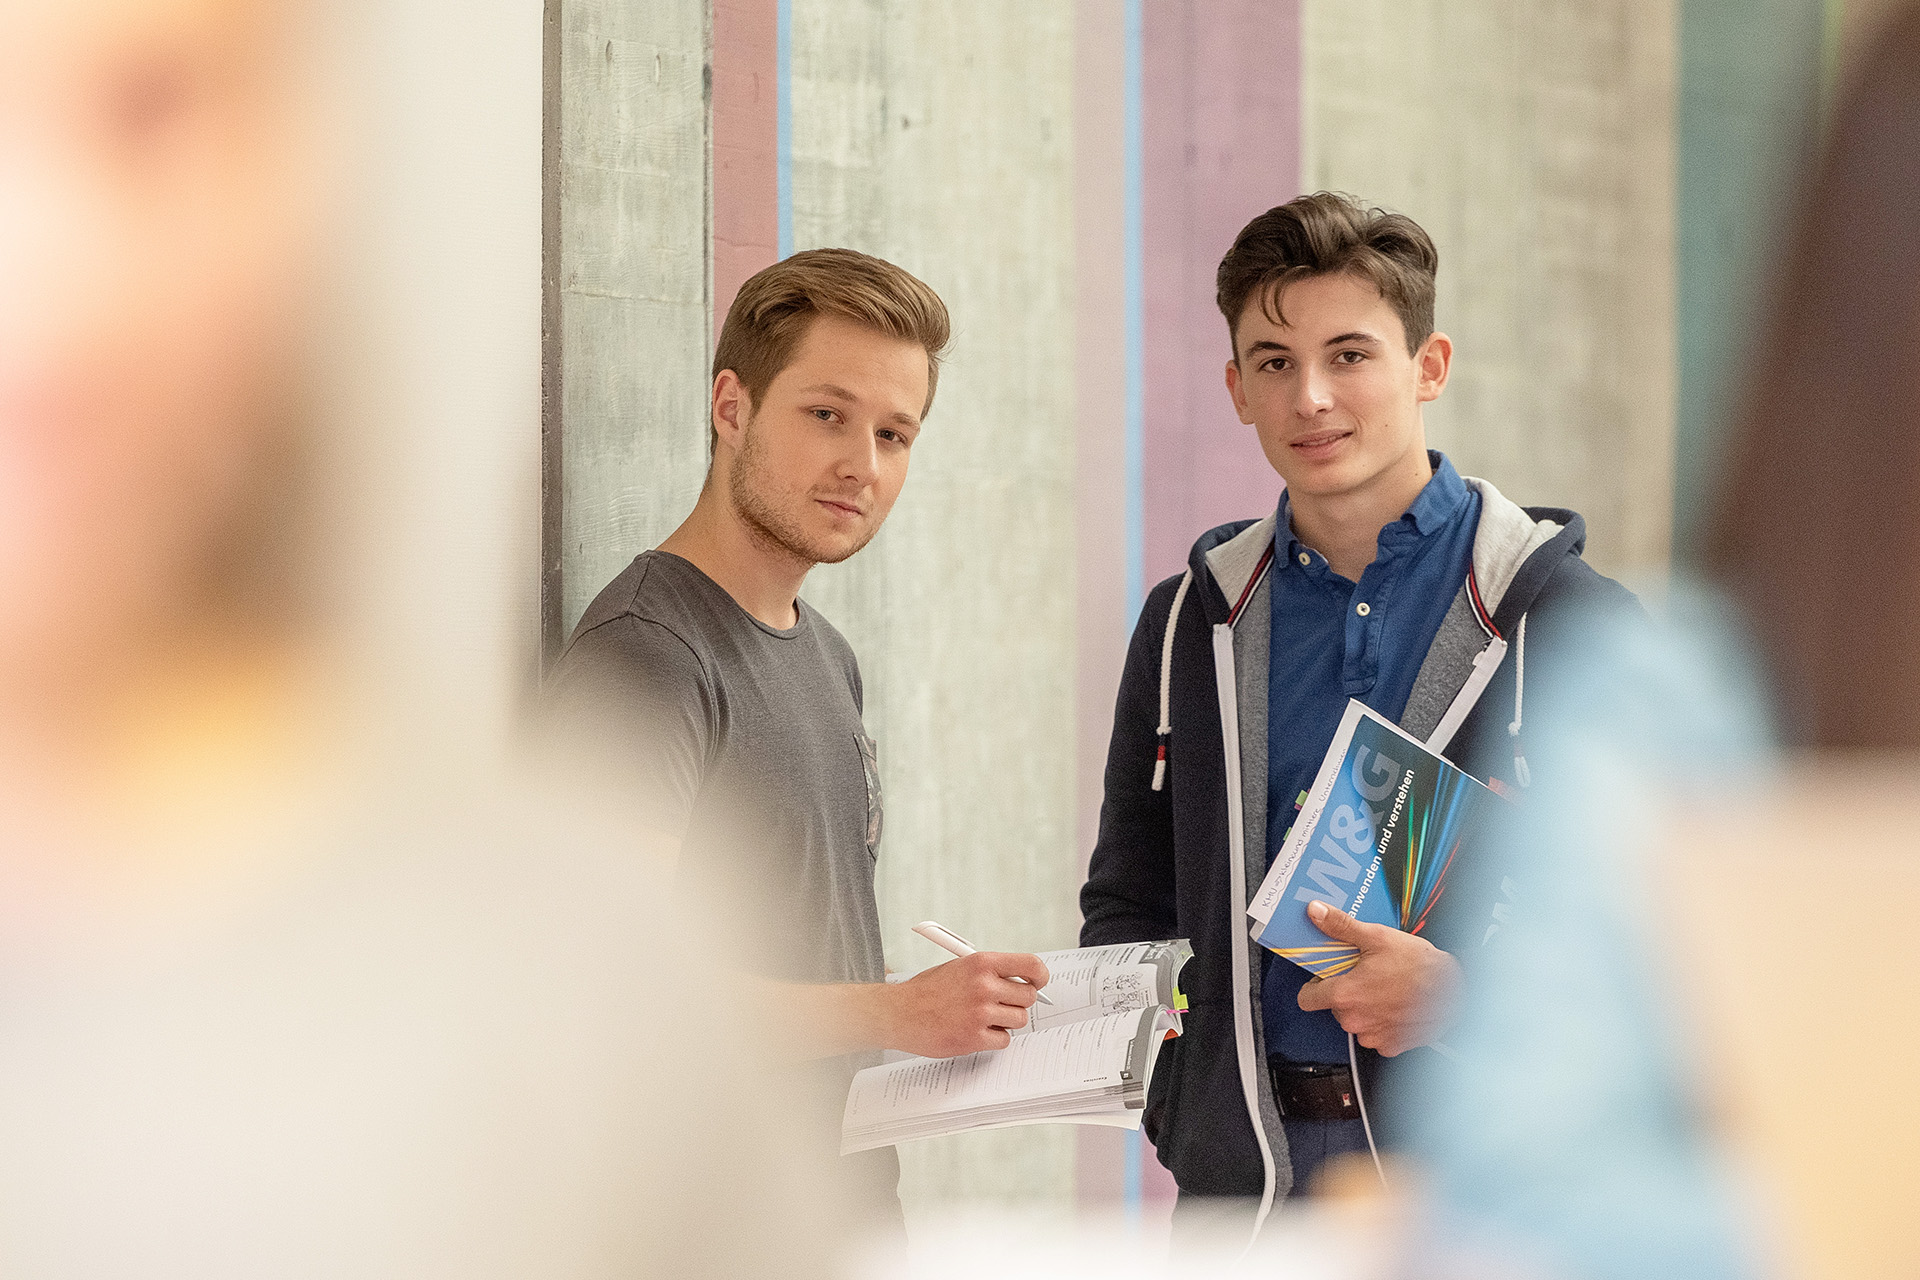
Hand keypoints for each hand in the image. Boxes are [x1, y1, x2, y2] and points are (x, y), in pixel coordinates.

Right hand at [876, 952, 1050, 1057]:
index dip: (1039, 977)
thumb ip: (990, 972)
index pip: (1031, 965)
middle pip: (1028, 997)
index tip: (1036, 983)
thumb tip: (1022, 980)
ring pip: (1019, 1020)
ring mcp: (980, 1013)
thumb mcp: (960, 966)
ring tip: (983, 1018)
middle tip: (1002, 1004)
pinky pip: (1004, 1040)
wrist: (899, 1013)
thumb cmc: (927, 990)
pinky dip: (995, 1038)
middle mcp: (984, 986)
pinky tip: (976, 1031)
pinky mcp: (974, 1037)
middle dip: (1018, 1002)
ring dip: (1006, 1022)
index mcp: (982, 963)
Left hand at [1295, 900, 1460, 1056]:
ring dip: (1365, 1008)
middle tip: (1366, 976)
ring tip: (1385, 989)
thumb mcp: (1377, 937)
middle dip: (1346, 992)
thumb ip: (1340, 927)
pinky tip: (1397, 1006)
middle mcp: (1356, 1021)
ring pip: (1356, 1022)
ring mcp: (1374, 1037)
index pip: (1306, 999)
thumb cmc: (1422, 967)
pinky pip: (1376, 1035)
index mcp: (1345, 995)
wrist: (1459, 992)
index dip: (1314, 985)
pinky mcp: (1391, 1047)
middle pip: (1334, 1007)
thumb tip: (1316, 912)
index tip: (1326, 977)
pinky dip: (1383, 1023)